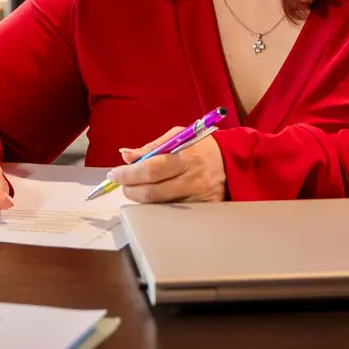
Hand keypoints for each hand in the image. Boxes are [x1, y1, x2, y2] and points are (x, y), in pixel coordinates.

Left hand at [108, 127, 226, 203]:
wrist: (235, 159)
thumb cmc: (202, 145)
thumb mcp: (178, 136)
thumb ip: (151, 146)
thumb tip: (125, 155)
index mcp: (185, 157)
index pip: (150, 169)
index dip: (128, 174)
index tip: (114, 174)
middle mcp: (192, 179)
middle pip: (151, 192)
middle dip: (130, 190)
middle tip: (123, 185)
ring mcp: (199, 197)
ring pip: (159, 205)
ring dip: (142, 198)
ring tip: (139, 188)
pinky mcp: (204, 209)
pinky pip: (173, 213)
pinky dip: (160, 206)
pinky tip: (158, 196)